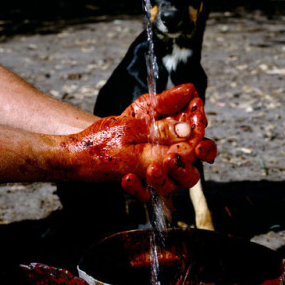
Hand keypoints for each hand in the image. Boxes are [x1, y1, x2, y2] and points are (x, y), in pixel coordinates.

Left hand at [61, 84, 216, 201]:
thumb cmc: (116, 127)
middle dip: (187, 165)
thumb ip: (166, 104)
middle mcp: (170, 158)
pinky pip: (145, 194)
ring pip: (175, 186)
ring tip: (152, 168)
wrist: (84, 151)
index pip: (199, 138)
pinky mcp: (142, 187)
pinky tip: (127, 178)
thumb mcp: (141, 111)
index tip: (195, 129)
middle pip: (193, 169)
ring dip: (166, 178)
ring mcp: (158, 175)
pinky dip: (137, 187)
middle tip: (173, 158)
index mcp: (176, 137)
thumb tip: (191, 90)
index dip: (201, 135)